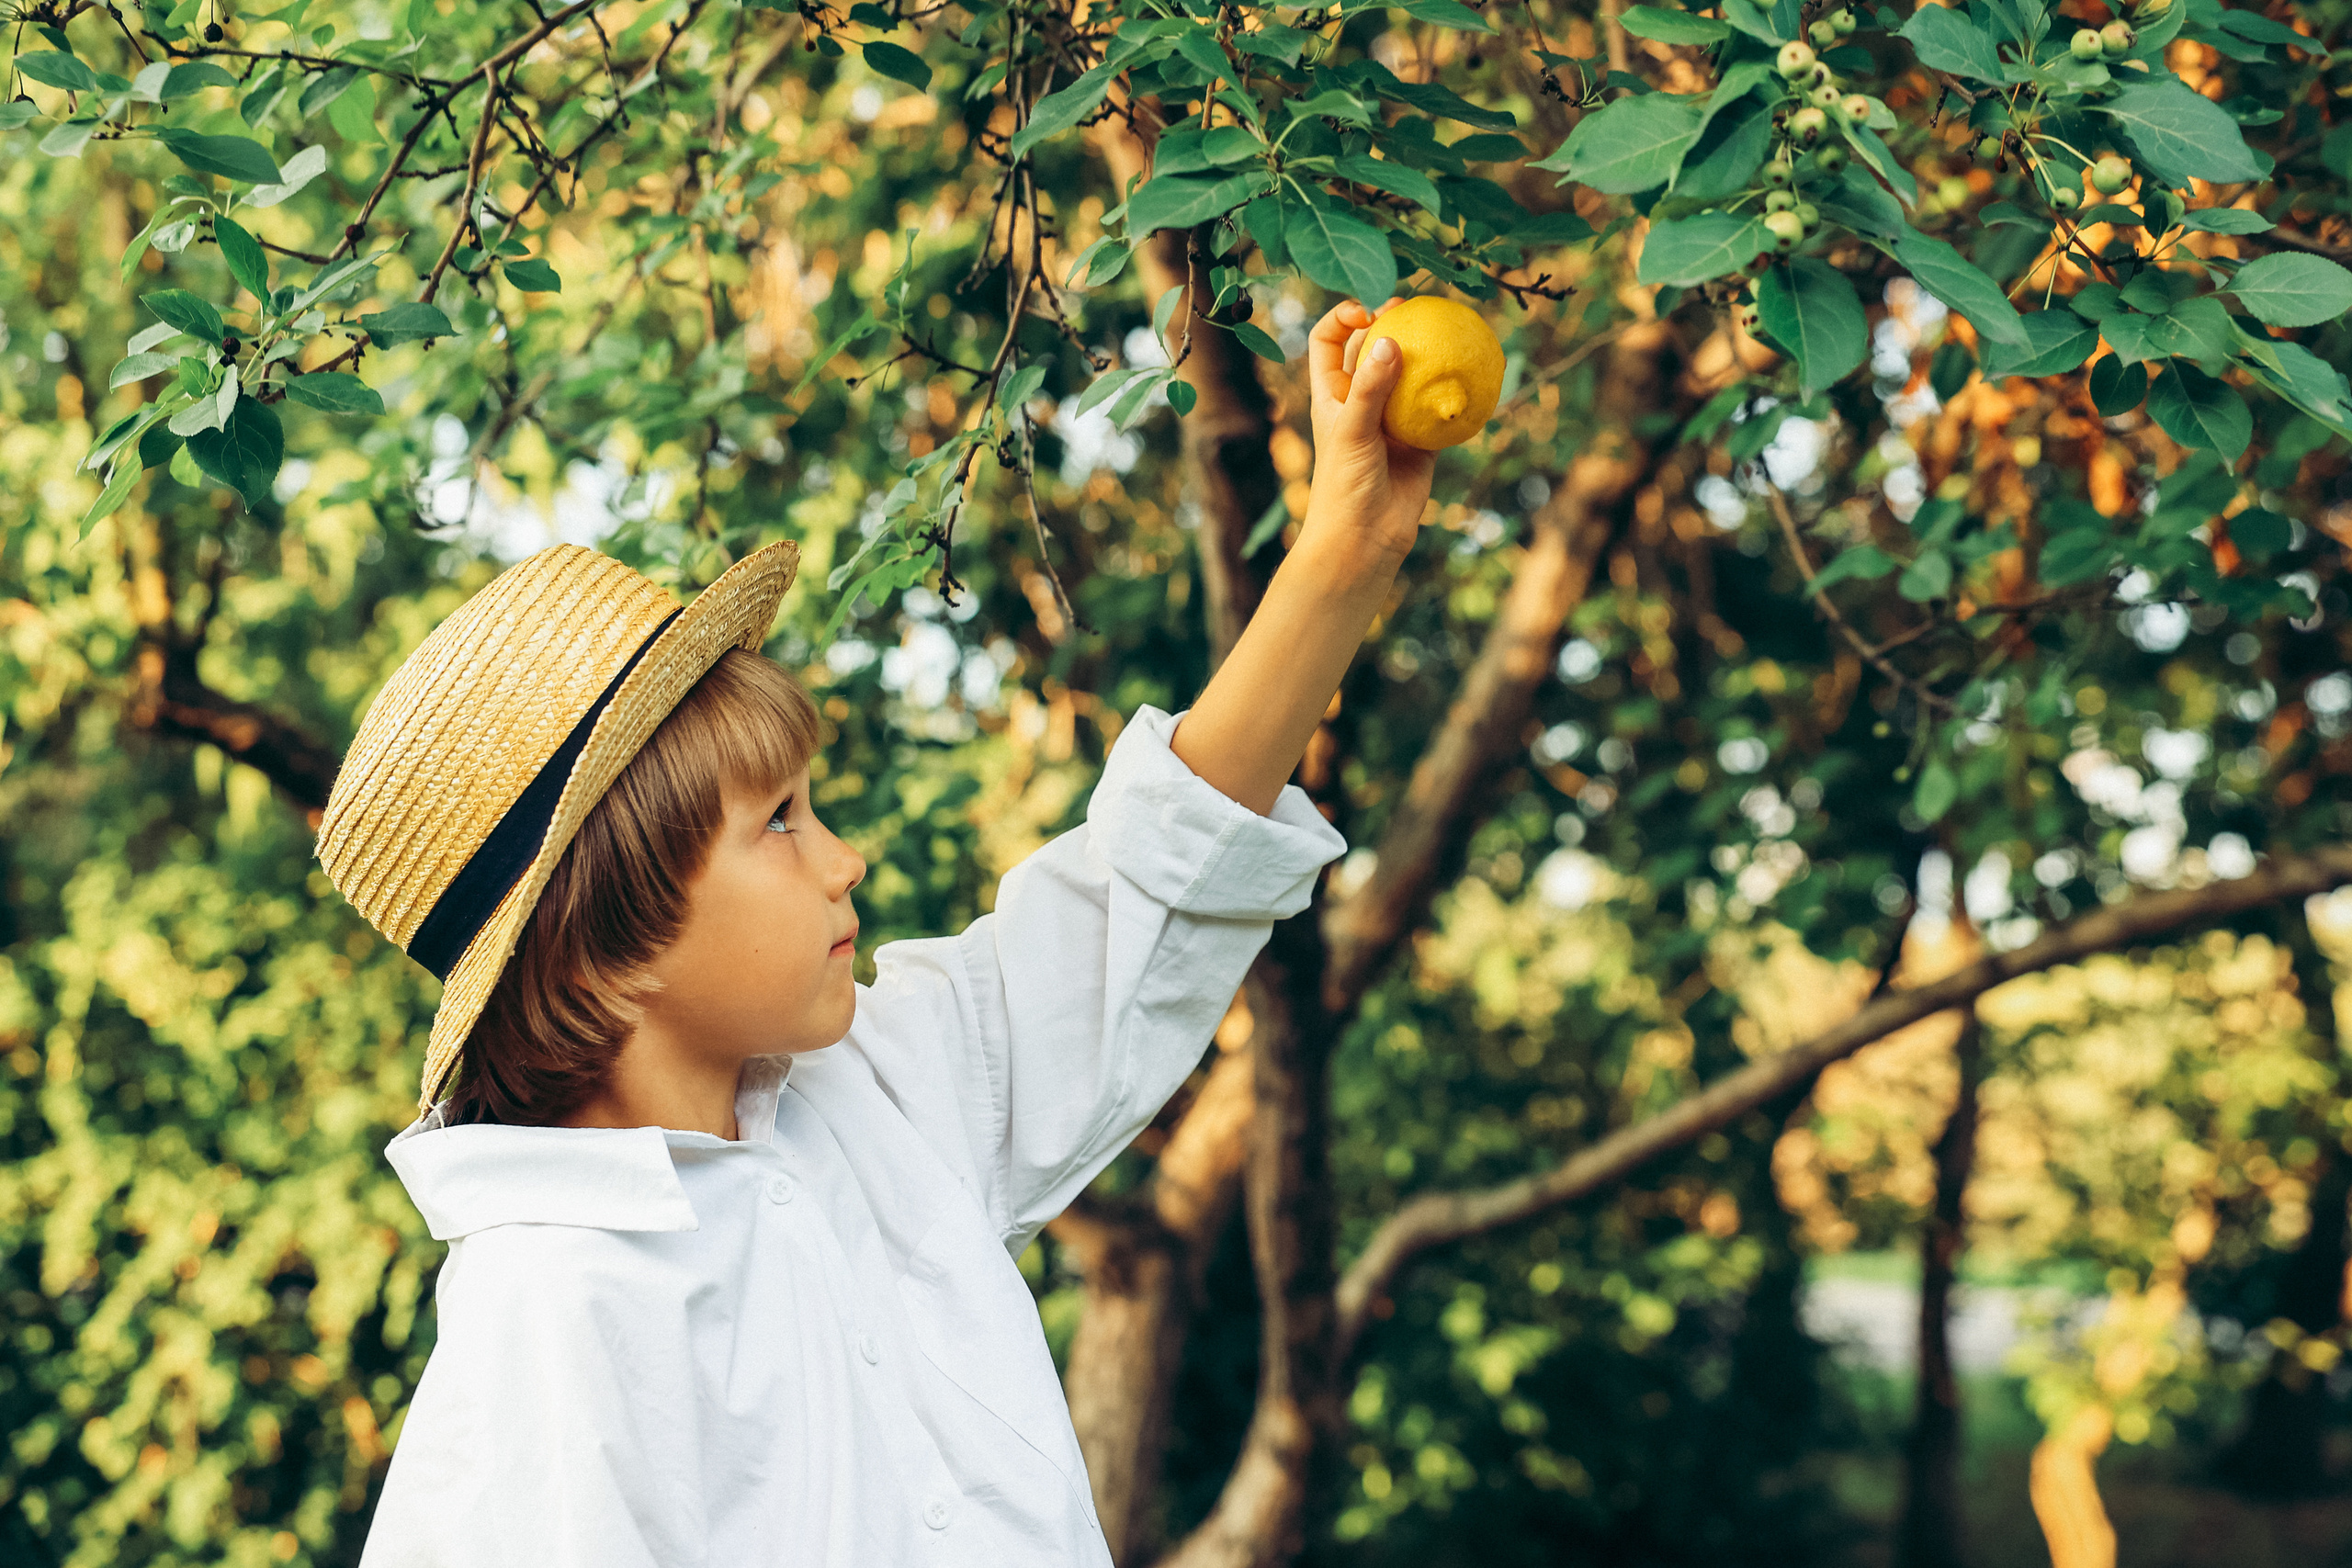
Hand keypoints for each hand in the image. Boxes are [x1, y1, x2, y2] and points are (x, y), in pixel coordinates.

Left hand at [1298, 299, 1438, 571]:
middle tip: (1415, 309)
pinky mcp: (1421, 442)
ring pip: (1410, 376)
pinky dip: (1455, 394)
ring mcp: (1392, 420)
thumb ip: (1370, 388)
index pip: (1327, 340)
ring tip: (1450, 331)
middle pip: (1373, 348)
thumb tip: (1390, 342)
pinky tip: (1475, 375)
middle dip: (1392, 323)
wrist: (1366, 540)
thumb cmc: (1344, 485)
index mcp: (1332, 394)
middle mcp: (1360, 401)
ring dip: (1428, 354)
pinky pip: (1440, 409)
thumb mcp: (1352, 431)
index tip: (1367, 313)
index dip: (1341, 317)